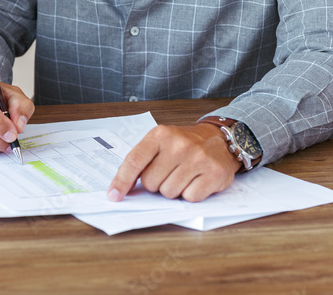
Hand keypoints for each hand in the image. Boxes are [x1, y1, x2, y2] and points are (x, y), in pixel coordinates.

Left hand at [107, 123, 238, 202]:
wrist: (219, 139)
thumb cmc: (184, 144)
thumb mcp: (161, 142)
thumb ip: (142, 160)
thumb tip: (121, 188)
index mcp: (160, 135)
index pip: (134, 161)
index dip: (122, 181)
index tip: (114, 196)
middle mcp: (179, 145)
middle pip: (151, 183)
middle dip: (157, 184)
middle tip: (169, 172)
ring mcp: (198, 158)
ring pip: (170, 193)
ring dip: (174, 190)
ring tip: (184, 175)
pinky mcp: (214, 173)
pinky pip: (190, 198)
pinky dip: (191, 194)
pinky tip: (197, 180)